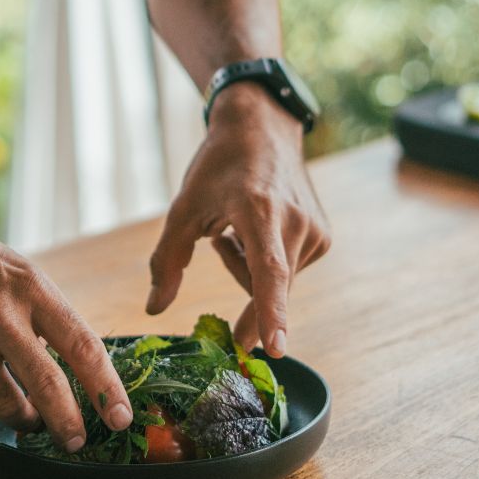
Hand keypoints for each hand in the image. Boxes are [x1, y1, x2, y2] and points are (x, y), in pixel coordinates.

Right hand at [0, 188, 132, 450]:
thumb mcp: (16, 271)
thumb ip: (41, 317)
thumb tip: (72, 367)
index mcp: (30, 287)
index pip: (81, 344)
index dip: (105, 387)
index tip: (121, 418)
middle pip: (46, 383)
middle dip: (67, 422)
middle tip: (77, 442)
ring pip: (3, 400)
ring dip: (22, 417)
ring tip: (28, 419)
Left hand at [145, 82, 330, 353]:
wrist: (262, 128)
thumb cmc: (219, 166)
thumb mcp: (184, 207)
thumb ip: (167, 260)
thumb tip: (154, 309)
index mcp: (260, 211)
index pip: (269, 271)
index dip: (271, 313)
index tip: (276, 350)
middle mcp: (296, 222)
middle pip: (265, 285)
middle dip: (238, 274)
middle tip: (222, 238)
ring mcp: (315, 231)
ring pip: (276, 283)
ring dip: (251, 267)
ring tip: (242, 224)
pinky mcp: (324, 237)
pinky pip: (289, 270)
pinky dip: (268, 259)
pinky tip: (260, 225)